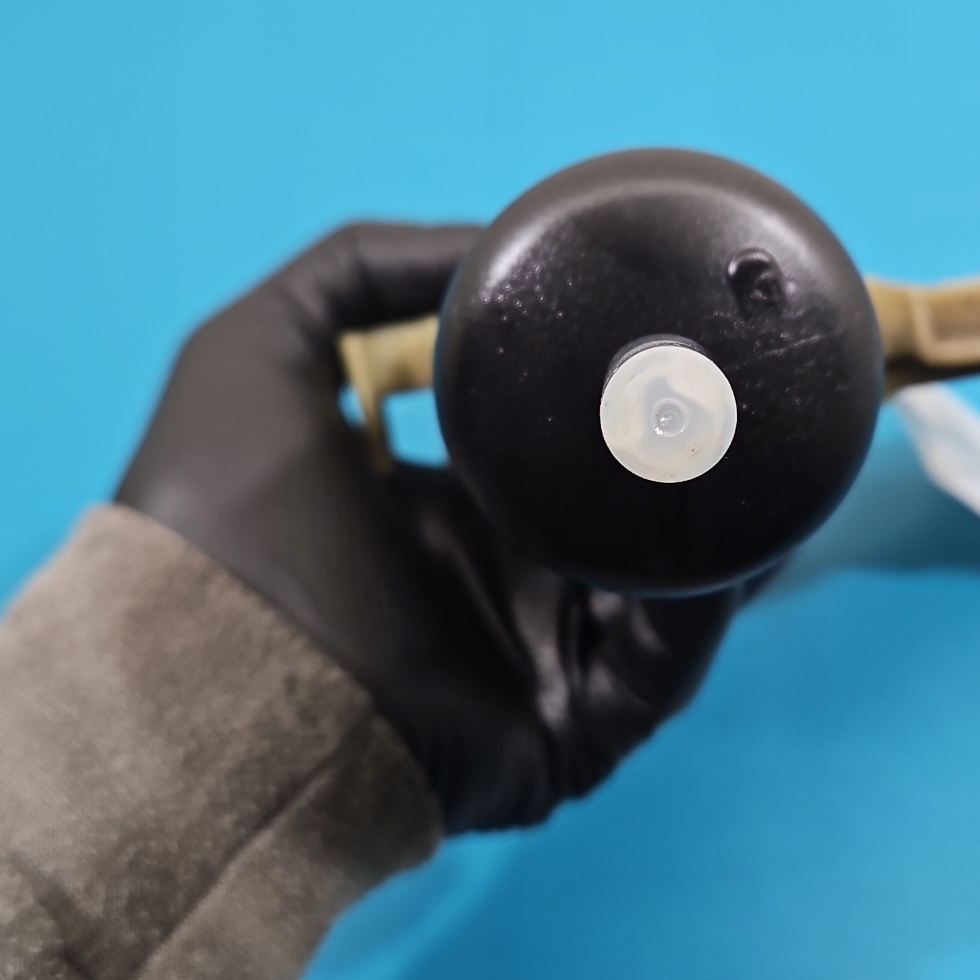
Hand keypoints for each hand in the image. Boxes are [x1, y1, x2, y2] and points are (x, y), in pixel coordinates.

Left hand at [116, 224, 743, 831]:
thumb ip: (361, 268)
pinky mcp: (563, 739)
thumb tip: (485, 240)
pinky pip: (660, 675)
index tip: (677, 351)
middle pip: (629, 533)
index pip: (560, 463)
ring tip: (775, 467)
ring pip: (666, 606)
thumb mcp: (261, 345)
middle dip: (696, 479)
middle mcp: (498, 593)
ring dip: (722, 540)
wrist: (204, 653)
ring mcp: (535, 667)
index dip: (619, 414)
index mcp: (446, 517)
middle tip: (757, 409)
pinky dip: (703, 611)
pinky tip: (733, 546)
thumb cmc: (215, 511)